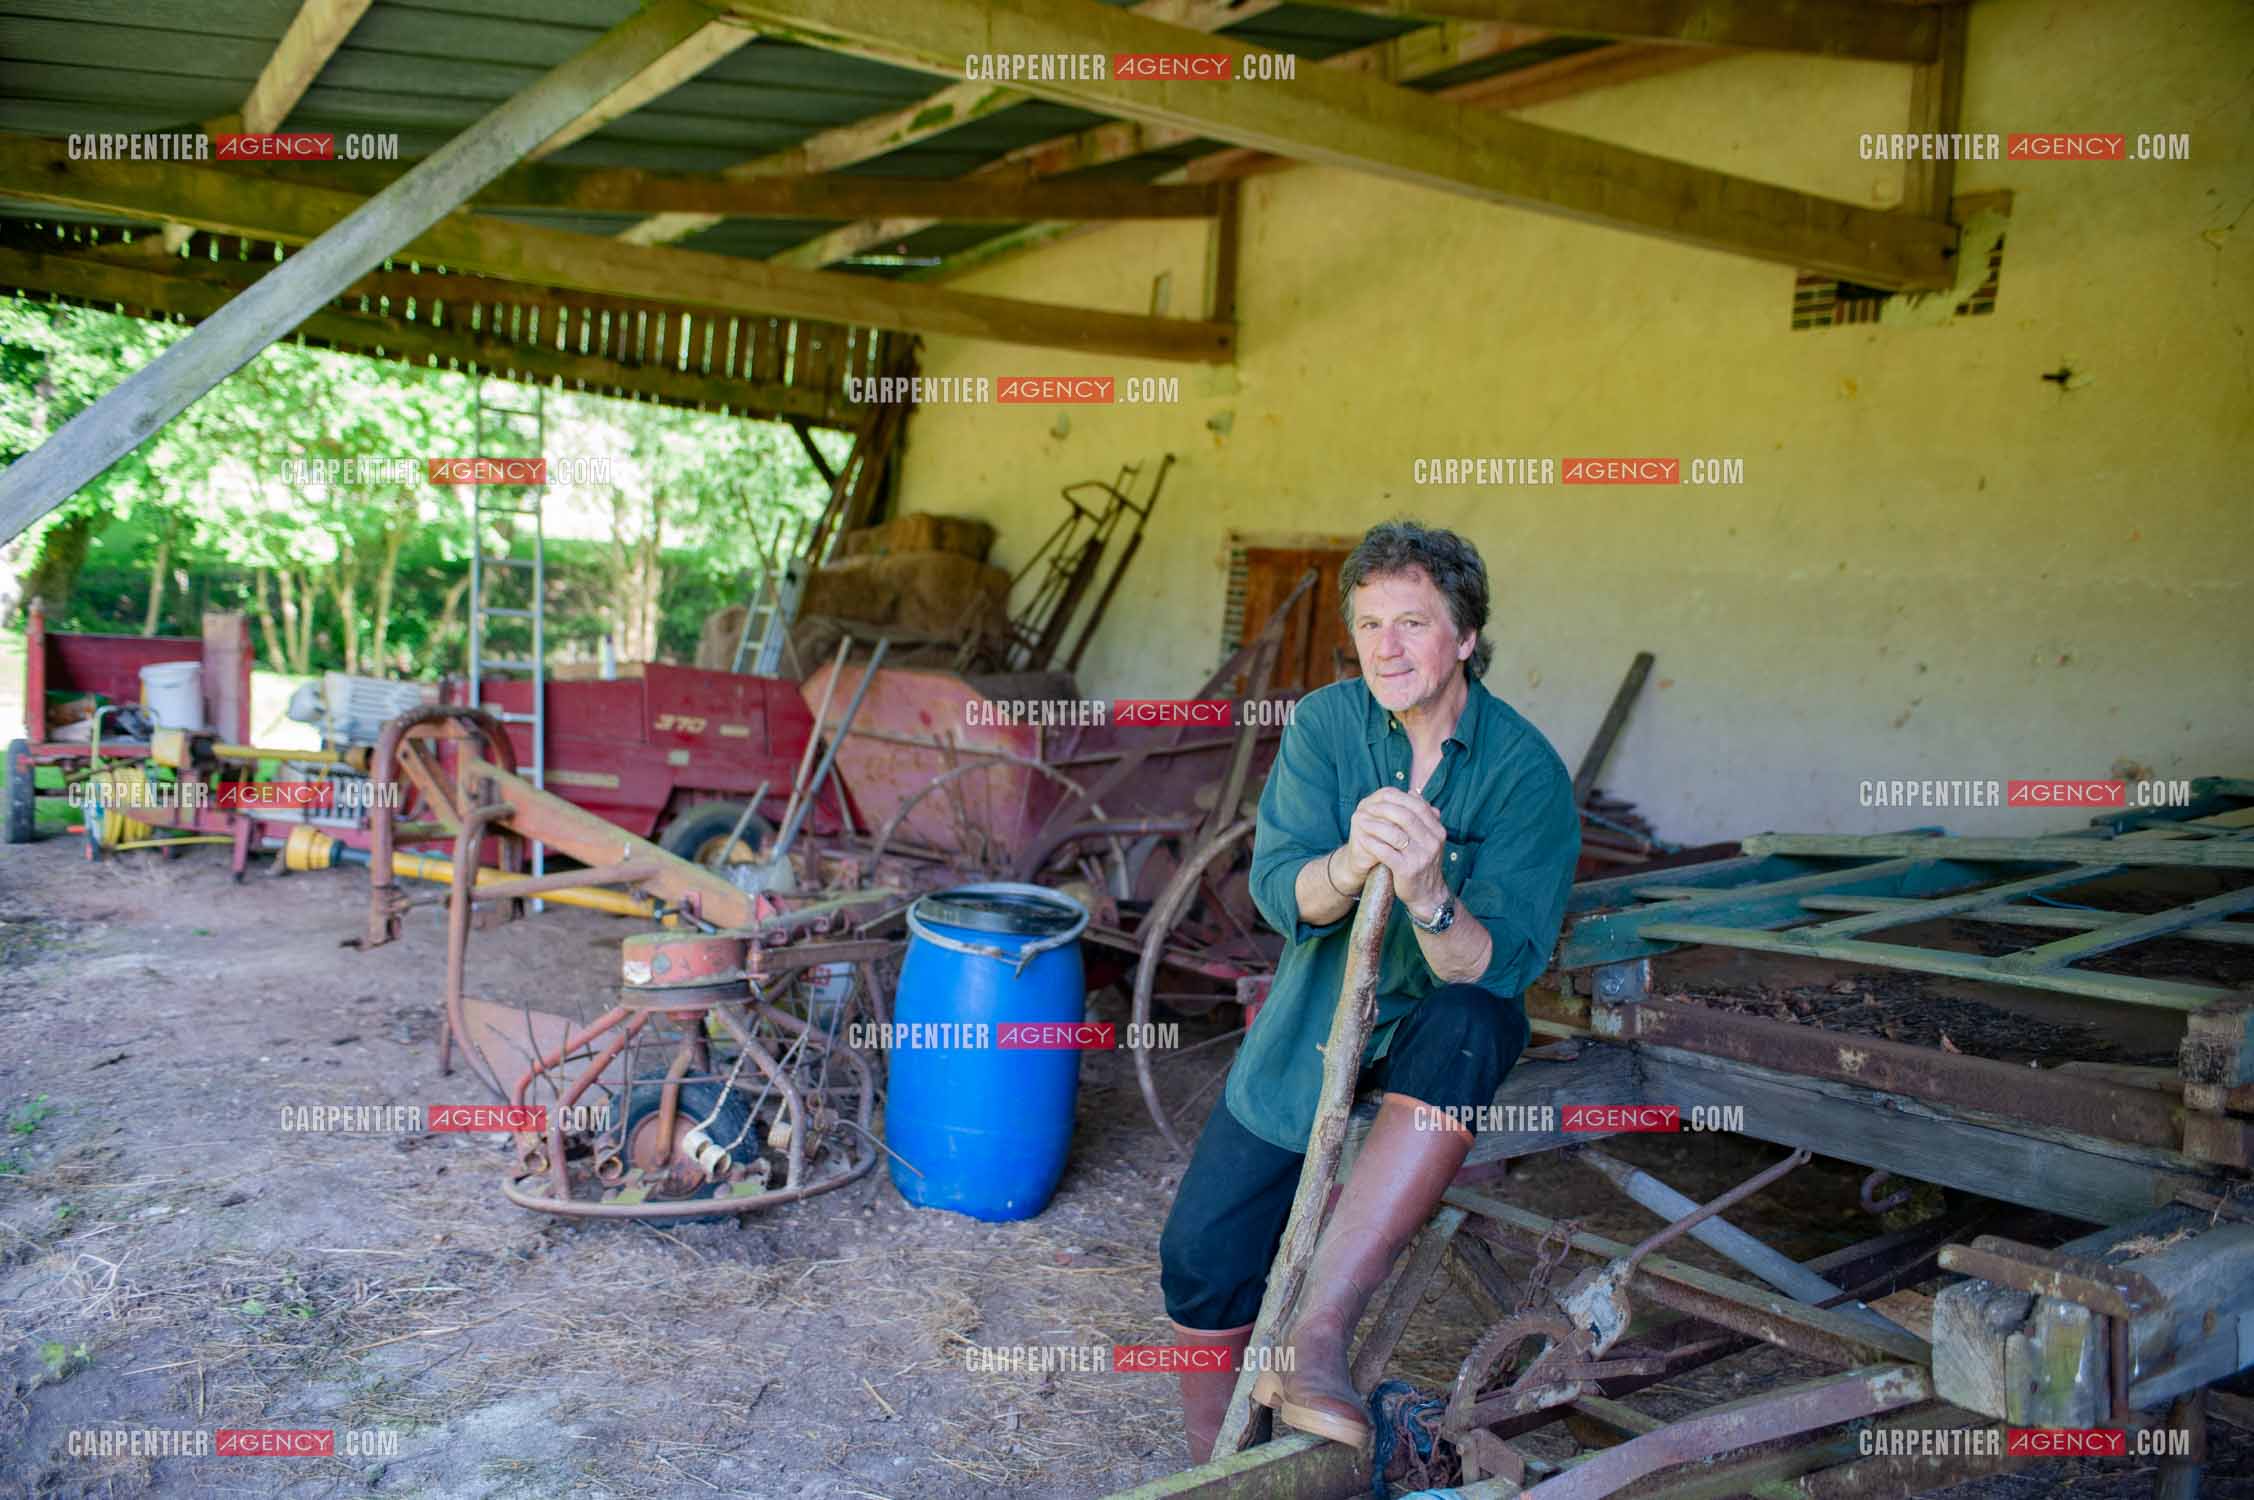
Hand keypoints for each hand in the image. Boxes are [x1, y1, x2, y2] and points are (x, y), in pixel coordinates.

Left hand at [1347, 788, 1447, 907]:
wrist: (1428, 894)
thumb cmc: (1424, 863)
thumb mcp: (1429, 839)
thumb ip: (1423, 816)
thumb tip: (1413, 792)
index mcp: (1438, 832)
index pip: (1418, 807)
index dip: (1398, 798)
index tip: (1381, 795)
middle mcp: (1432, 843)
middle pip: (1405, 817)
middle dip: (1384, 809)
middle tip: (1368, 806)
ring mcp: (1420, 857)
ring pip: (1394, 834)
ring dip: (1374, 825)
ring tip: (1361, 820)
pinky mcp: (1407, 870)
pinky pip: (1386, 852)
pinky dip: (1372, 843)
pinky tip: (1362, 839)